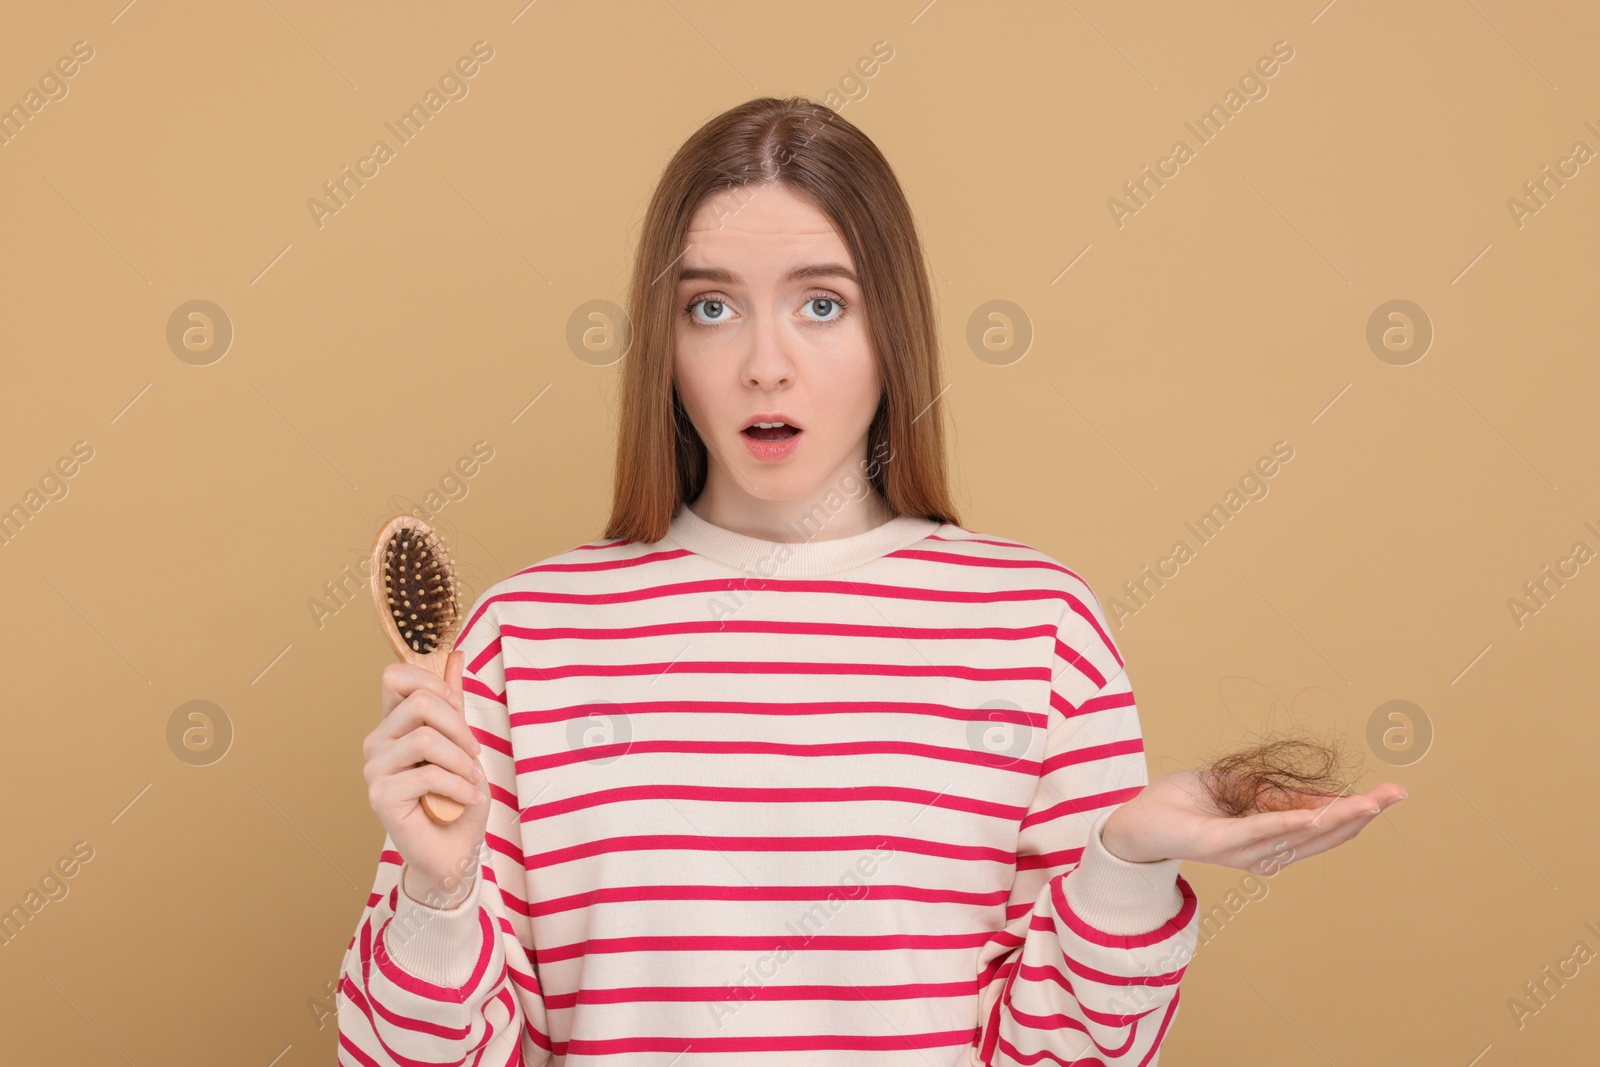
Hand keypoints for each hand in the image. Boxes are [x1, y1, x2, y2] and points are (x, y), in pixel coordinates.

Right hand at [363, 651, 489, 905]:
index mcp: (393, 724)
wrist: (455, 850)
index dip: (431, 681)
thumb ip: (454, 702)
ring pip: (425, 739)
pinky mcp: (380, 796)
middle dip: (459, 724)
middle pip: (418, 701)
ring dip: (461, 760)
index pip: (394, 676)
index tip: (456, 705)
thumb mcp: (463, 743)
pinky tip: (467, 798)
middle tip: (474, 752)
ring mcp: (374, 770)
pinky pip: (427, 775)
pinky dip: (458, 785)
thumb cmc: (458, 796)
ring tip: (473, 778)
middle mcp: (377, 742)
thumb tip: (454, 654)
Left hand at [1100, 769, 1406, 872]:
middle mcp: (1264, 853)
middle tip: (1396, 795)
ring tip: (1370, 803)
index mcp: (1271, 841)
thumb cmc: (1188, 804)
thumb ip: (1278, 796)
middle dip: (1361, 814)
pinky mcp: (1220, 843)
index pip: (1323, 827)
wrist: (1138, 819)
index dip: (1357, 811)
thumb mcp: (1242, 791)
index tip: (1392, 794)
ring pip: (1300, 833)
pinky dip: (1289, 822)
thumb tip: (1324, 796)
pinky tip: (1314, 815)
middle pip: (1322, 834)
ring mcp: (1244, 850)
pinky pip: (1261, 831)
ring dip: (1336, 817)